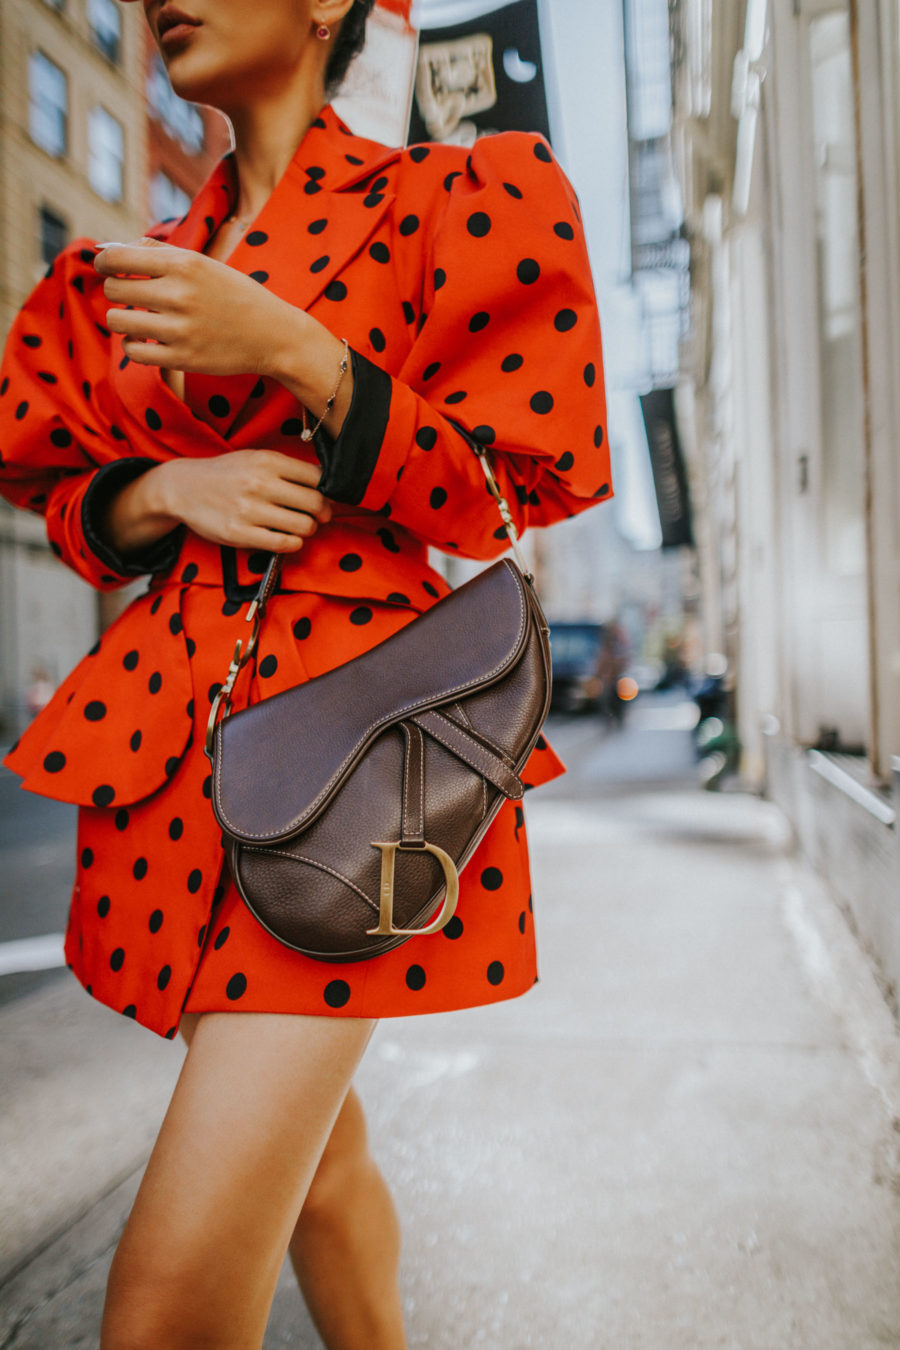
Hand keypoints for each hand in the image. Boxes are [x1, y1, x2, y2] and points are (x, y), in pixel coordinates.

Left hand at [93, 238, 306, 377]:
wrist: (273, 335)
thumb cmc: (234, 295)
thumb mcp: (203, 263)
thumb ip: (158, 253)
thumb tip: (109, 251)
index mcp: (184, 264)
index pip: (117, 259)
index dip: (104, 263)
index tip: (108, 268)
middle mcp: (180, 295)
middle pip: (114, 289)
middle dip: (117, 291)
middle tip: (133, 296)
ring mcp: (180, 330)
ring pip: (118, 321)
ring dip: (123, 320)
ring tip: (139, 319)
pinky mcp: (182, 359)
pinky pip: (133, 351)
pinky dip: (133, 345)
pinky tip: (146, 340)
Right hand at [107, 451, 332, 556]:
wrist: (183, 488)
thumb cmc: (226, 475)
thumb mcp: (255, 459)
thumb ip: (288, 469)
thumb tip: (327, 484)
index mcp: (267, 461)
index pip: (317, 477)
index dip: (328, 491)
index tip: (325, 498)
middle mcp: (260, 483)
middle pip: (315, 503)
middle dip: (323, 513)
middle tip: (318, 516)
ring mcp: (249, 510)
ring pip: (304, 526)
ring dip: (308, 530)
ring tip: (300, 527)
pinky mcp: (240, 534)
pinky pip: (283, 544)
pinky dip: (293, 544)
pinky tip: (288, 539)